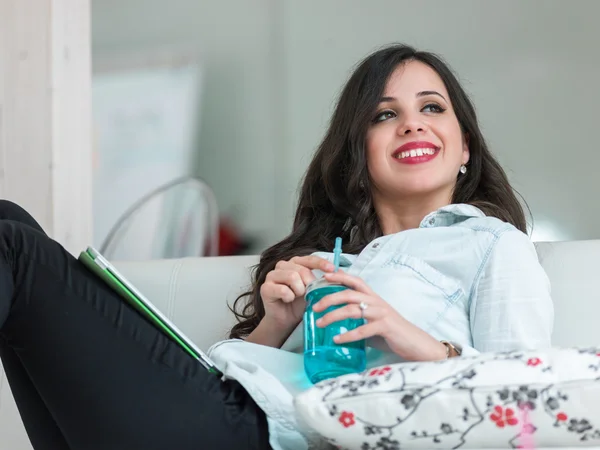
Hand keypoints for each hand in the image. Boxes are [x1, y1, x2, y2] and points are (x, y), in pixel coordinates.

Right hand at [259, 255, 334, 331]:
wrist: (286, 320)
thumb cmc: (299, 304)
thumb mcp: (314, 290)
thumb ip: (324, 280)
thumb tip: (340, 271)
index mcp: (295, 263)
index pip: (309, 259)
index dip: (321, 263)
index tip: (332, 269)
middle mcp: (283, 266)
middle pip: (301, 269)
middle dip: (309, 283)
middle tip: (308, 293)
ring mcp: (272, 275)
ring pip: (292, 277)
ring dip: (299, 290)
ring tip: (297, 296)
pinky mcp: (265, 287)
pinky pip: (282, 289)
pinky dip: (289, 297)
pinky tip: (288, 300)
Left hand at [312, 271, 447, 361]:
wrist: (416, 344)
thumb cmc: (393, 333)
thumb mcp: (373, 322)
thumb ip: (358, 320)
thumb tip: (337, 325)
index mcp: (373, 298)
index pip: (355, 281)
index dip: (340, 276)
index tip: (324, 276)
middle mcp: (376, 301)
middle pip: (348, 293)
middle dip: (329, 298)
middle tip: (315, 308)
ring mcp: (381, 313)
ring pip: (352, 309)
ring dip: (333, 316)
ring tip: (320, 323)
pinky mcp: (385, 327)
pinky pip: (363, 329)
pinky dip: (348, 335)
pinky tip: (337, 339)